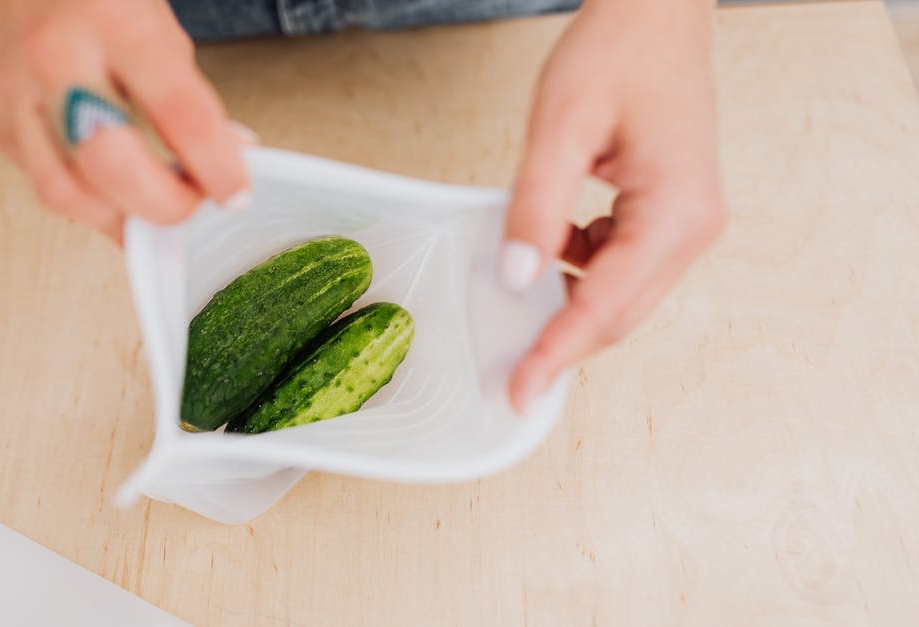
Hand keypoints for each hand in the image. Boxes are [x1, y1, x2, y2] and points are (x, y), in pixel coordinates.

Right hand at [0, 0, 250, 242]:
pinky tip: (118, 198)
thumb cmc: (94, 0)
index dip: (215, 166)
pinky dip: (92, 204)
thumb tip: (222, 162)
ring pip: (69, 193)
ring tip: (157, 212)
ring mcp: (17, 94)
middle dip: (164, 205)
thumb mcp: (156, 27)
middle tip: (194, 206)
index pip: (178, 112)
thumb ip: (188, 96)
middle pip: (112, 165)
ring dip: (124, 219)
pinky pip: (47, 187)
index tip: (235, 193)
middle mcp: (56, 58)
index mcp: (114, 22)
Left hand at [500, 0, 725, 409]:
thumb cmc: (620, 52)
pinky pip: (619, 266)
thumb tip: (515, 278)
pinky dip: (578, 271)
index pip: (607, 305)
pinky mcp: (668, 215)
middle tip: (508, 376)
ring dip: (568, 306)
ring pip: (620, 295)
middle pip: (619, 313)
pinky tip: (549, 246)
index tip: (520, 391)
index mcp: (677, 213)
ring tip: (517, 310)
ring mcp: (686, 224)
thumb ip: (535, 206)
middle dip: (562, 344)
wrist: (654, 14)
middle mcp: (692, 228)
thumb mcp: (560, 127)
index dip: (557, 353)